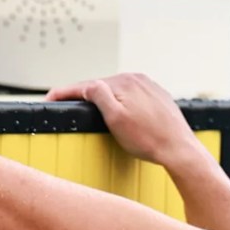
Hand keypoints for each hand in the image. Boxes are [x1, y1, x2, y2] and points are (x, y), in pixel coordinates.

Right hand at [46, 73, 205, 167]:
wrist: (179, 150)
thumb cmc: (148, 139)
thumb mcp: (115, 118)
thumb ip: (98, 95)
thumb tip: (88, 84)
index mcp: (124, 82)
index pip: (87, 86)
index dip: (65, 92)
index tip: (49, 99)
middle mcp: (138, 79)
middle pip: (102, 87)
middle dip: (84, 96)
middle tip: (65, 105)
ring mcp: (150, 87)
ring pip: (118, 91)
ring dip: (104, 99)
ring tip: (89, 110)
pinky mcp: (159, 97)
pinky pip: (133, 96)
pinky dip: (122, 103)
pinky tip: (120, 113)